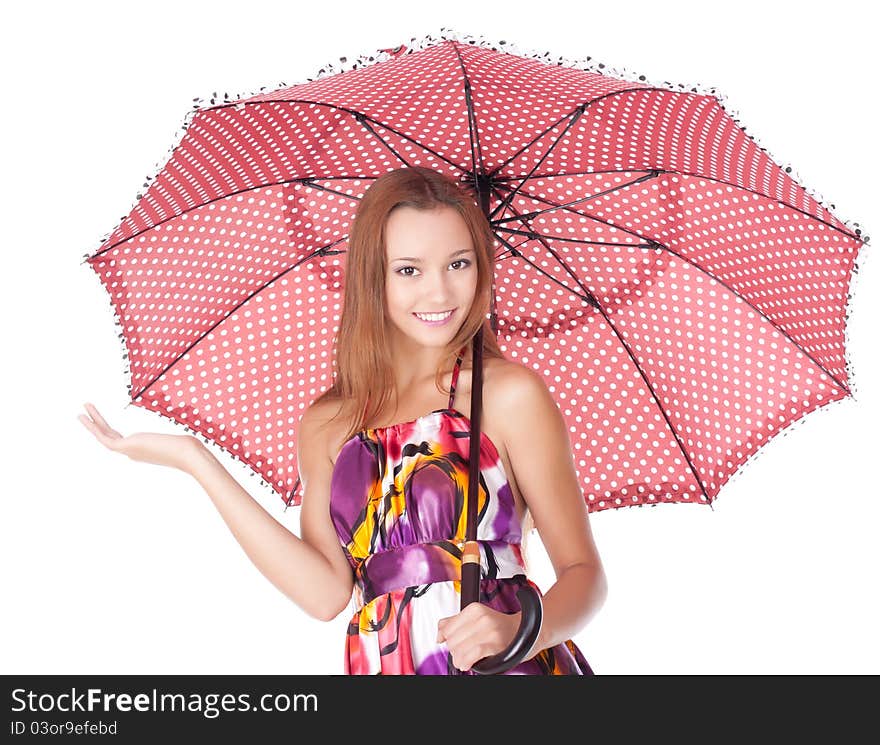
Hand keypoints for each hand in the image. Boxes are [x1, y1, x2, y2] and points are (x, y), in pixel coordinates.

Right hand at [77, 402, 197, 471]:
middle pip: (110, 438)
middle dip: (97, 427)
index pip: (124, 442)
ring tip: (80, 412)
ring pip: (103, 437)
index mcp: (142, 451)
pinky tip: (85, 416)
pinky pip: (104, 436)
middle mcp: (132, 452)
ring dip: (91, 424)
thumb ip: (179, 441)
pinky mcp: (125, 447)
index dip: (112, 434)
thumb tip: (191, 440)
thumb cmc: (188, 449)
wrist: (187, 454)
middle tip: (85, 416)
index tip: (104, 425)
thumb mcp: (180, 441)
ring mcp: (128, 450)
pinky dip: (92, 426)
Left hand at [437, 602, 524, 672]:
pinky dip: (466, 662)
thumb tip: (439, 636)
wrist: (520, 631)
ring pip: (459, 650)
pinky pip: (471, 655)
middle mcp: (482, 618)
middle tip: (462, 651)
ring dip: (459, 659)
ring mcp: (489, 631)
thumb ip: (453, 623)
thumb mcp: (475, 617)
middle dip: (454, 650)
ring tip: (464, 659)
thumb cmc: (497, 626)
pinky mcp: (494, 644)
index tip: (452, 642)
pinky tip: (467, 663)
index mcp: (474, 609)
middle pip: (452, 641)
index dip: (446, 639)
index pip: (447, 628)